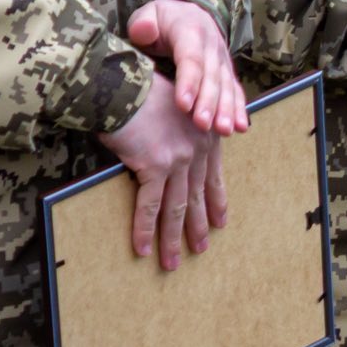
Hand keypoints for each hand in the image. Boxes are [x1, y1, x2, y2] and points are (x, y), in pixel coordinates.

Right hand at [98, 74, 225, 269]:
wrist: (124, 84)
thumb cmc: (143, 92)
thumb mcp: (177, 108)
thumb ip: (182, 130)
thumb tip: (175, 147)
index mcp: (206, 133)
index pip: (214, 175)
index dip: (217, 200)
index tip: (222, 221)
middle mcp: (198, 147)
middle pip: (198, 195)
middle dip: (199, 225)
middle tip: (201, 248)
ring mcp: (179, 158)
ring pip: (176, 207)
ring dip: (173, 238)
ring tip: (173, 263)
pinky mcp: (155, 166)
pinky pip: (148, 206)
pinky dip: (144, 230)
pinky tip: (142, 250)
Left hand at [126, 0, 247, 135]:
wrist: (188, 11)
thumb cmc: (162, 19)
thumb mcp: (148, 14)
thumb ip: (143, 24)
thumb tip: (144, 32)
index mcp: (191, 31)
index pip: (191, 58)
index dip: (189, 81)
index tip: (183, 105)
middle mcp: (212, 45)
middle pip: (212, 76)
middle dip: (209, 102)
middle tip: (203, 125)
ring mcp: (222, 59)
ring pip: (226, 85)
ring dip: (226, 109)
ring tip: (224, 130)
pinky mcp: (226, 71)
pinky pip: (235, 89)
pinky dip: (239, 108)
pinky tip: (241, 127)